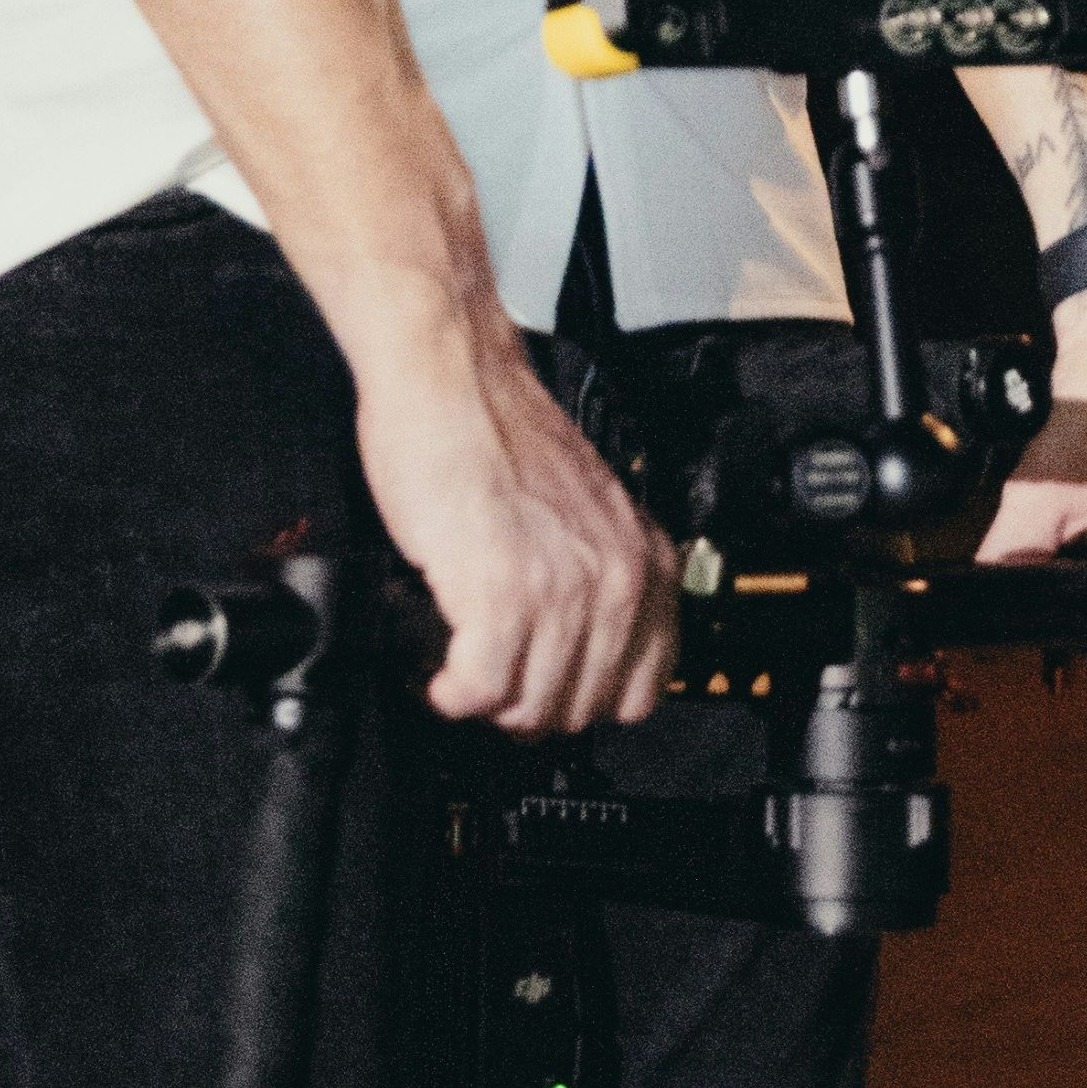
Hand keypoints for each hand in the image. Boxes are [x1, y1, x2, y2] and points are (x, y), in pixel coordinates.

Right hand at [338, 259, 680, 734]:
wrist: (450, 376)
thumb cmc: (496, 432)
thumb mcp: (580, 514)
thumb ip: (594, 580)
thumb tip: (574, 656)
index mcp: (645, 560)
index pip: (640, 691)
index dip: (581, 700)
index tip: (545, 688)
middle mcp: (616, 578)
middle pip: (579, 710)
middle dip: (526, 706)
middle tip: (490, 677)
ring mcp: (561, 589)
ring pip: (528, 710)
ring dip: (485, 702)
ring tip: (460, 670)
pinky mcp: (499, 593)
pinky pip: (481, 690)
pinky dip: (453, 694)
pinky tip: (441, 673)